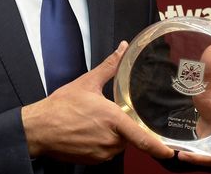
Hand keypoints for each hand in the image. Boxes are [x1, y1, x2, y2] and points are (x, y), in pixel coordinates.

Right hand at [21, 41, 173, 163]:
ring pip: (117, 144)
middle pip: (129, 136)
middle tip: (104, 114)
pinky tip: (86, 131)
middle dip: (123, 126)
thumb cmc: (61, 106)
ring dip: (111, 134)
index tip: (171, 151)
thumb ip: (110, 66)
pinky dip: (101, 142)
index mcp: (113, 120)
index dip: (159, 147)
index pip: (143, 139)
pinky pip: (105, 152)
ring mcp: (101, 153)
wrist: (39, 128)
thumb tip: (122, 48)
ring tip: (92, 121)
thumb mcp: (87, 82)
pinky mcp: (93, 160)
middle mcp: (110, 140)